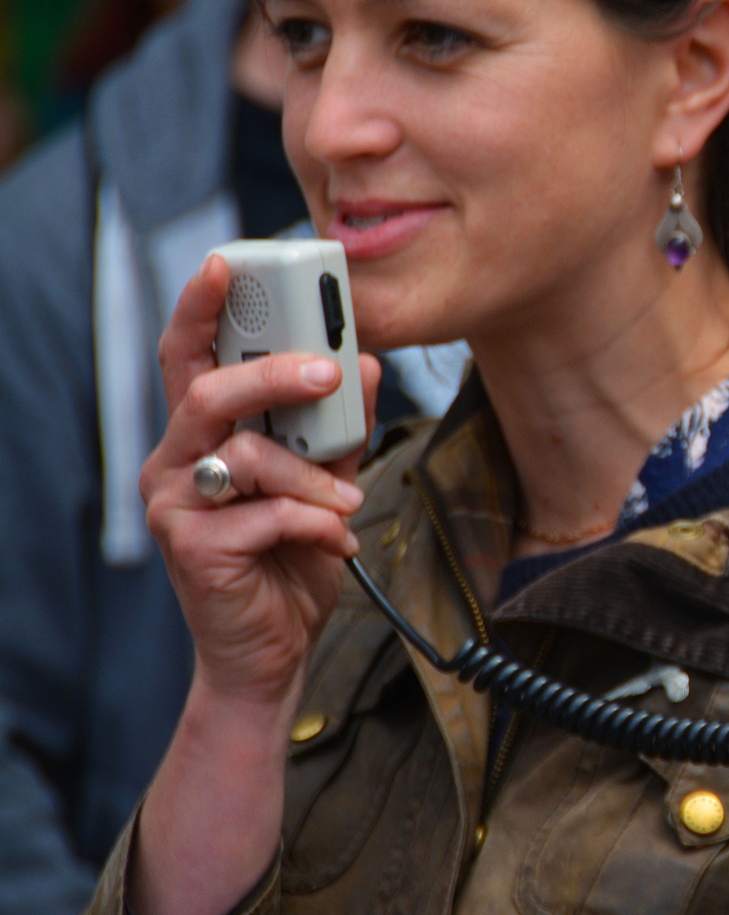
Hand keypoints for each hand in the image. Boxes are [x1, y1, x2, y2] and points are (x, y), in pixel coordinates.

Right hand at [140, 253, 382, 711]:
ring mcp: (176, 506)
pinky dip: (314, 524)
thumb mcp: (328, 483)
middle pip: (209, 392)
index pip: (189, 356)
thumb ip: (340, 428)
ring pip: (245, 457)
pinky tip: (335, 541)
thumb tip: (366, 363)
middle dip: (276, 375)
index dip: (201, 306)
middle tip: (331, 374)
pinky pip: (263, 515)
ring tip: (348, 505)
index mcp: (202, 436)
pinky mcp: (192, 550)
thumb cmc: (291, 559)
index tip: (230, 262)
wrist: (273, 652)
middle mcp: (176, 462)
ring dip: (314, 477)